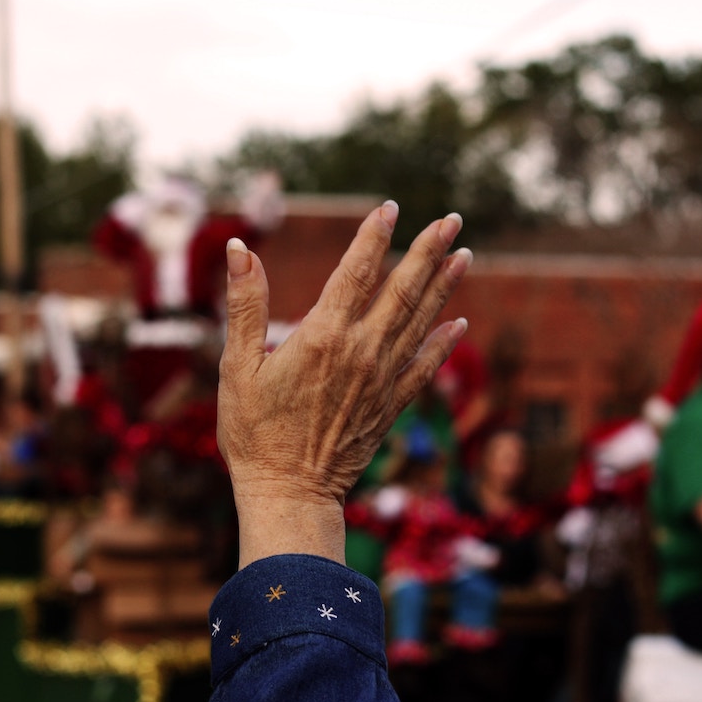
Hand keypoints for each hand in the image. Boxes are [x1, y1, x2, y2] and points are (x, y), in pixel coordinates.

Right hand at [218, 201, 471, 567]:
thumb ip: (245, 305)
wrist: (289, 495)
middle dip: (428, 251)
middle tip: (451, 219)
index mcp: (323, 337)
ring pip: (420, 322)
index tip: (390, 207)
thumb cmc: (252, 433)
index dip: (374, 237)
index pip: (356, 272)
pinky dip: (444, 343)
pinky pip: (425, 368)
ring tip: (464, 254)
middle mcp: (361, 353)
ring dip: (444, 286)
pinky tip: (461, 323)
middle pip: (402, 290)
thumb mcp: (237, 367)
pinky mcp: (390, 407)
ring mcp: (382, 381)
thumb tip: (238, 248)